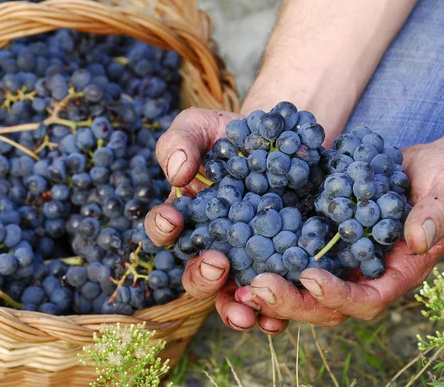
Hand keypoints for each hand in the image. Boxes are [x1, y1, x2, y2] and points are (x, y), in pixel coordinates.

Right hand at [144, 107, 290, 333]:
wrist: (281, 140)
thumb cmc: (230, 134)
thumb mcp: (200, 126)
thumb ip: (180, 143)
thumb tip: (177, 173)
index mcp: (186, 217)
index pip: (165, 230)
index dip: (162, 227)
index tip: (171, 218)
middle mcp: (211, 246)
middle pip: (196, 275)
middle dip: (202, 276)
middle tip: (217, 263)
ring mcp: (245, 260)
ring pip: (231, 296)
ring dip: (234, 308)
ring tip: (247, 312)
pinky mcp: (280, 266)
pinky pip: (272, 298)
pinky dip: (273, 313)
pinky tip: (279, 317)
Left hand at [235, 119, 443, 326]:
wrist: (431, 167)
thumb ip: (439, 214)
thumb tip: (418, 239)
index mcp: (395, 273)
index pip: (365, 301)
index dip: (337, 296)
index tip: (310, 278)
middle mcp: (362, 273)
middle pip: (323, 304)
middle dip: (290, 299)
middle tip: (256, 286)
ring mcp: (339, 258)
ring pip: (301, 286)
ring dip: (270, 287)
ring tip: (238, 280)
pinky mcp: (320, 237)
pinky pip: (292, 254)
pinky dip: (267, 255)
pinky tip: (240, 246)